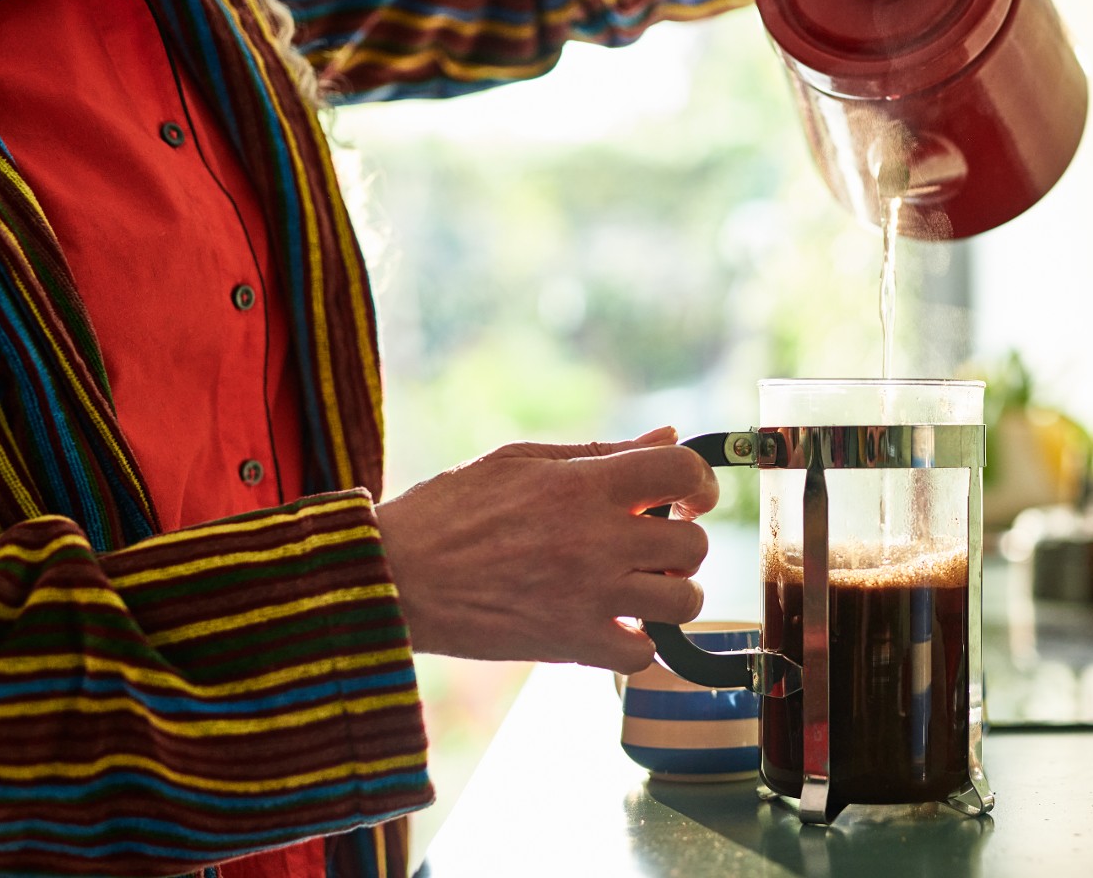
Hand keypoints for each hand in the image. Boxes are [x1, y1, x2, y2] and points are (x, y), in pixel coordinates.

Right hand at [376, 427, 719, 672]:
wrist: (394, 577)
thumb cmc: (449, 510)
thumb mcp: (520, 459)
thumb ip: (602, 451)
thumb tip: (669, 437)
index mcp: (583, 485)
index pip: (680, 471)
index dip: (698, 481)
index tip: (686, 496)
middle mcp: (596, 539)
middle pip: (693, 543)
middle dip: (682, 542)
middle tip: (652, 544)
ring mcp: (588, 596)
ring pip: (684, 602)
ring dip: (672, 595)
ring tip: (640, 588)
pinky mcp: (570, 643)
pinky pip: (643, 654)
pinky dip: (640, 645)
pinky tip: (615, 625)